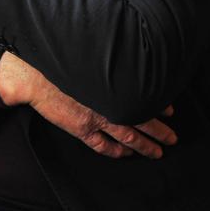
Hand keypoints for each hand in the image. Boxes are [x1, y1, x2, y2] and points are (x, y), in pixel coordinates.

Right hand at [0, 53, 174, 158]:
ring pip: (128, 137)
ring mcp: (97, 119)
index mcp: (115, 87)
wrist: (36, 75)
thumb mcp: (91, 57)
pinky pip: (102, 145)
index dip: (159, 106)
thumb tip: (125, 61)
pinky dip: (115, 151)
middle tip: (173, 138)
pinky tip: (125, 154)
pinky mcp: (82, 129)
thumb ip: (110, 64)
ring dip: (145, 145)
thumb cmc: (62, 60)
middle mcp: (111, 105)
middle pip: (143, 122)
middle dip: (160, 131)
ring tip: (158, 152)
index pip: (145, 100)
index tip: (170, 110)